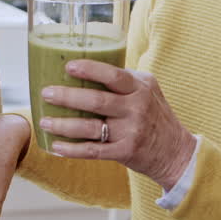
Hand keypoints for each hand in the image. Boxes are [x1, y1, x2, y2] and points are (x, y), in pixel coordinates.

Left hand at [40, 61, 195, 190]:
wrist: (176, 152)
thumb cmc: (155, 116)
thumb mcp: (148, 91)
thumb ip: (124, 80)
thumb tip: (85, 67)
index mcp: (141, 88)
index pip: (114, 75)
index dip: (90, 70)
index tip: (68, 67)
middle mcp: (137, 108)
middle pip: (97, 101)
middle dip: (67, 97)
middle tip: (46, 93)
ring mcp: (131, 131)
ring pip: (90, 127)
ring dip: (63, 125)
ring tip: (43, 121)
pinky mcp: (126, 152)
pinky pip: (93, 151)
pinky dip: (72, 150)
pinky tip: (56, 147)